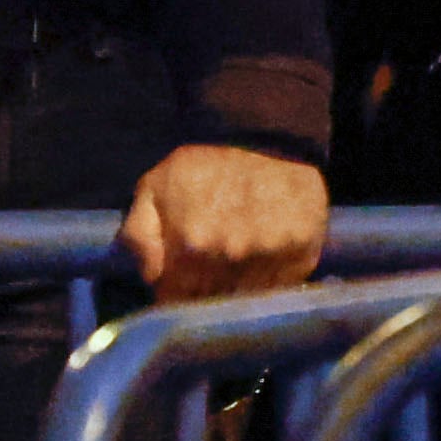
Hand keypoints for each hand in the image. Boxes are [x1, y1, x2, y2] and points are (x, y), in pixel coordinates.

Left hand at [121, 144, 326, 302]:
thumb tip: (146, 277)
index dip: (175, 297)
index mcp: (190, 246)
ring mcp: (270, 257)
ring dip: (238, 290)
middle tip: (207, 272)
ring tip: (234, 265)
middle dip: (205, 295)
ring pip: (246, 301)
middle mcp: (232, 257)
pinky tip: (263, 261)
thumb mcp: (154, 187)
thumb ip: (137, 236)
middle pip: (212, 305)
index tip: (178, 286)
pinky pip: (281, 289)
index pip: (176, 304)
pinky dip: (271, 282)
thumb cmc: (203, 167)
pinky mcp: (302, 253)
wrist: (264, 135)